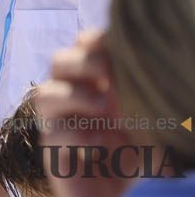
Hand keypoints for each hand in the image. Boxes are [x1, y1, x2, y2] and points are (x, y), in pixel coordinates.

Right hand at [35, 31, 135, 196]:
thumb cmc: (144, 156)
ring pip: (44, 93)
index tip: (117, 46)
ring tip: (100, 107)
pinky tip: (97, 144)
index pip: (85, 46)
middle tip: (105, 72)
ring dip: (72, 95)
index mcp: (98, 82)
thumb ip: (140, 93)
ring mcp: (61, 123)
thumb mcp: (152, 120)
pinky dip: (74, 135)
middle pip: (59, 62)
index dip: (96, 40)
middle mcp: (75, 97)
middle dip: (81, 61)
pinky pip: (52, 134)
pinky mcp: (54, 150)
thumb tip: (143, 65)